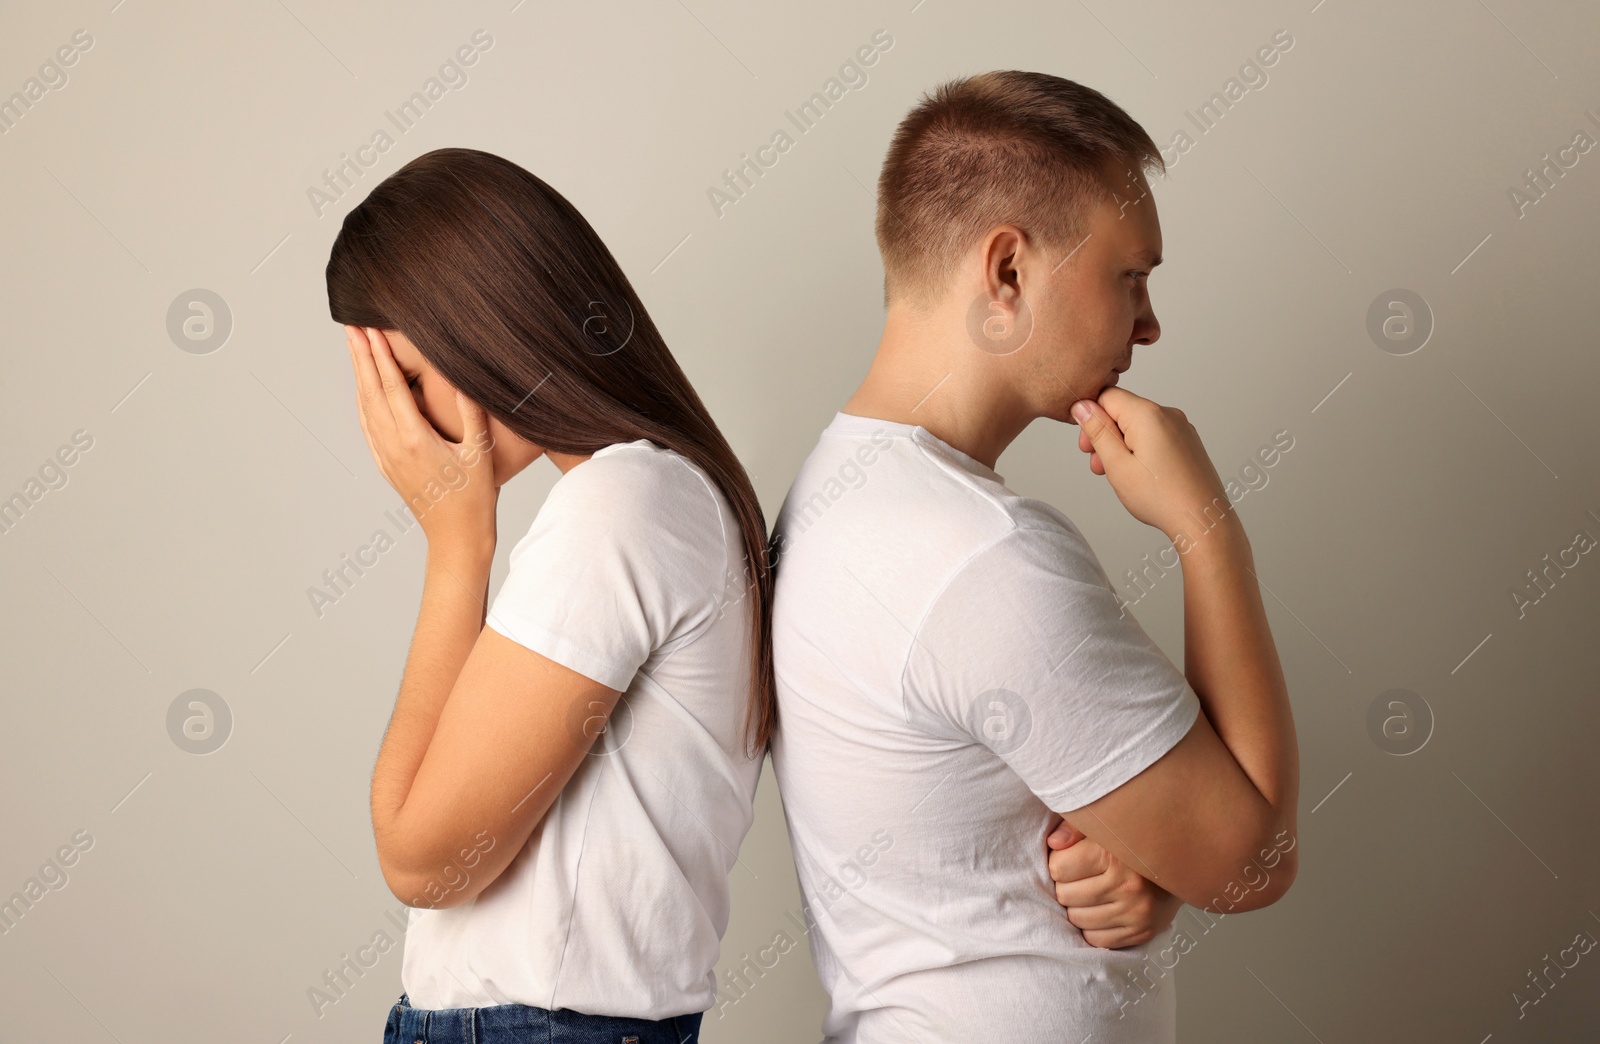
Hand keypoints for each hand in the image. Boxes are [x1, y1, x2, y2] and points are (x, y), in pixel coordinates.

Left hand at [347, 325, 497, 551]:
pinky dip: (363, 402)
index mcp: (415, 439)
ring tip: (354, 350)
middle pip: (370, 392)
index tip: (370, 331)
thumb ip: (471, 412)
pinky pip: (368, 427)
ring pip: (364, 408)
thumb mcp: (480, 451)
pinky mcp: (387, 466)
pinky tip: (363, 391)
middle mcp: (394, 446)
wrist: (456, 536)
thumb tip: (464, 377)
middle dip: (360, 357)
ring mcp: (387, 457)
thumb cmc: (474, 497)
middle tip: (351, 328)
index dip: (379, 356)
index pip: (391, 387)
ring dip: (358, 377)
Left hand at [1047, 819, 1181, 948]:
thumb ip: (1074, 827)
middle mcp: (1127, 885)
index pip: (1058, 868)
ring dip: (1078, 907)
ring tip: (1091, 892)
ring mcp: (1136, 912)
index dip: (1059, 862)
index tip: (1070, 858)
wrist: (1183, 861)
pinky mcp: (1142, 932)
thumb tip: (1053, 843)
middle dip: (1067, 885)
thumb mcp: (1104, 823)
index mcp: (1113, 854)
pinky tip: (1102, 910)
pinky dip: (1093, 927)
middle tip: (1081, 877)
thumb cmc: (1134, 841)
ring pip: (1077, 919)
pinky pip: (1097, 939)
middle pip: (1065, 895)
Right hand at [1070, 387, 1231, 543]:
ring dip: (1121, 445)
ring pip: (1137, 425)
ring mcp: (1181, 427)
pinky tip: (1139, 474)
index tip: (1088, 446)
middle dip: (1105, 435)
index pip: (1106, 396)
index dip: (1091, 418)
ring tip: (1120, 474)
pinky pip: (1154, 434)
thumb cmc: (1162, 498)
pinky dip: (1140, 449)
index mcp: (1148, 415)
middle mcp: (1168, 414)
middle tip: (1100, 465)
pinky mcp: (1187, 440)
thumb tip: (1082, 407)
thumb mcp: (1117, 465)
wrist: (1202, 518)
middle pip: (1122, 410)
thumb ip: (1098, 432)